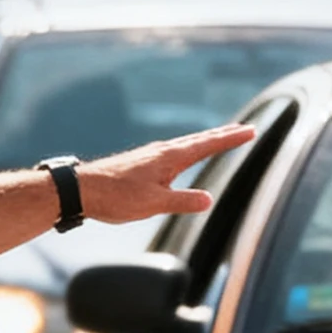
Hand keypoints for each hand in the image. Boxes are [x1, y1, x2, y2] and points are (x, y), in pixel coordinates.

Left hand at [77, 123, 255, 224]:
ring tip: (218, 138)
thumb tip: (209, 200)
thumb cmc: (114, 196)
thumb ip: (182, 202)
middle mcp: (161, 151)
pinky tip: (180, 156)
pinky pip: (171, 152)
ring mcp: (149, 156)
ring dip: (205, 140)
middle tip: (243, 129)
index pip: (208, 144)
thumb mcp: (153, 204)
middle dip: (222, 135)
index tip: (251, 131)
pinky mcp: (139, 163)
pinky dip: (186, 149)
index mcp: (170, 157)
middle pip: (199, 140)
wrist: (80, 189)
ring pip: (184, 145)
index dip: (230, 139)